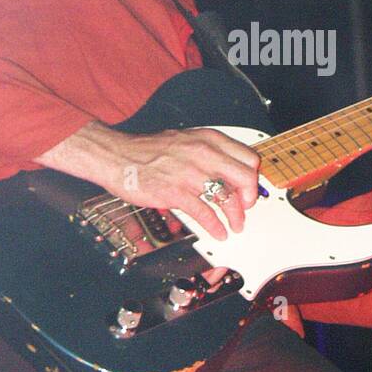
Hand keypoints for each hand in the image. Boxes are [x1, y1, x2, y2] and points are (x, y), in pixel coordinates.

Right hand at [37, 121, 260, 241]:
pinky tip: (217, 232)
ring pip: (227, 198)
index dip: (253, 177)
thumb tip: (229, 170)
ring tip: (235, 225)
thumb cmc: (147, 150)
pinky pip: (205, 213)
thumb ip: (208, 152)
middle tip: (246, 208)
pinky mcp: (175, 192)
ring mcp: (190, 173)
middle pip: (245, 177)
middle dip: (250, 198)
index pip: (248, 158)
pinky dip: (215, 227)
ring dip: (236, 217)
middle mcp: (203, 153)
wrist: (117, 156)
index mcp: (208, 139)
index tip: (249, 189)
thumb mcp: (185, 140)